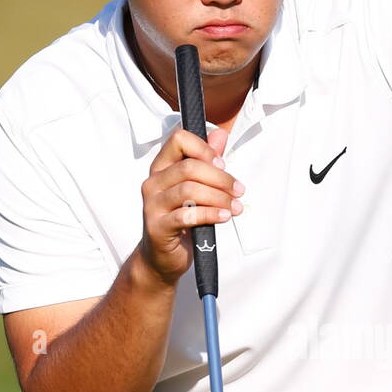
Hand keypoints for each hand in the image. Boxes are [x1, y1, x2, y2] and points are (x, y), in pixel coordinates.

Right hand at [139, 125, 244, 284]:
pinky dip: (210, 214)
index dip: (204, 148)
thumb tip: (220, 134)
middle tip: (238, 190)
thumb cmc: (180, 220)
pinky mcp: (157, 227)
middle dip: (220, 178)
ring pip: (189, 190)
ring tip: (234, 207)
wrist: (162, 257)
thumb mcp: (195, 187)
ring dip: (219, 197)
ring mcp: (153, 205)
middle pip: (189, 167)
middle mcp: (153, 183)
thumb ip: (206, 160)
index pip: (178, 140)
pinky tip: (224, 217)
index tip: (222, 164)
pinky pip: (187, 216)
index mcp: (161, 168)